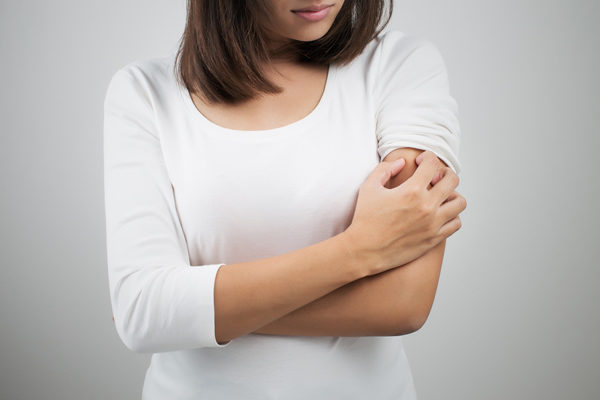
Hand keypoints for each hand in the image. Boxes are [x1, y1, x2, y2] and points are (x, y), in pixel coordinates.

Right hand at [343, 151, 465, 275]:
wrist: (364, 250)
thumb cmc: (365, 218)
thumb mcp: (369, 187)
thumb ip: (385, 169)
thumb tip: (402, 162)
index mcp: (411, 191)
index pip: (433, 164)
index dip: (428, 157)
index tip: (421, 160)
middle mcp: (426, 206)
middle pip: (452, 180)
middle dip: (445, 172)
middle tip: (434, 176)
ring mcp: (433, 224)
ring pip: (459, 202)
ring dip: (451, 195)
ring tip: (440, 196)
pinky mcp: (434, 238)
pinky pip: (456, 223)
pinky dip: (451, 216)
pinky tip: (439, 214)